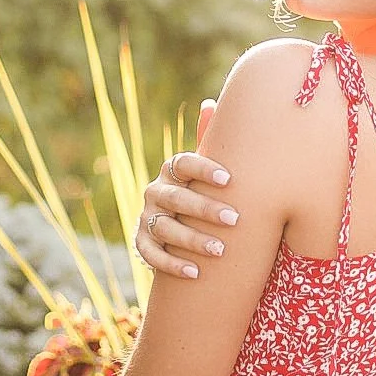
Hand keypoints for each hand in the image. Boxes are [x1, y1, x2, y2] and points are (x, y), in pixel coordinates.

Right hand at [134, 99, 238, 278]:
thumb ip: (210, 140)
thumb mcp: (208, 170)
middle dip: (205, 209)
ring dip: (192, 240)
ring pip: (166, 228)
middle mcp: (156, 191)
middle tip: (234, 219)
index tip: (228, 179)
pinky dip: (172, 263)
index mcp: (172, 171)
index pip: (183, 164)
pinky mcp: (141, 242)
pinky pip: (152, 254)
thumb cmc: (205, 191)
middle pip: (177, 198)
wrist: (181, 226)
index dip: (203, 169)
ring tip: (220, 251)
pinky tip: (196, 273)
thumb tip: (210, 102)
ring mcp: (146, 217)